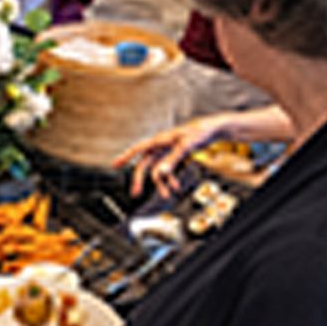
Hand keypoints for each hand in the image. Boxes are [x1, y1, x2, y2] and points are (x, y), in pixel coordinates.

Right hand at [113, 113, 233, 198]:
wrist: (211, 129)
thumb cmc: (199, 132)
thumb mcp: (186, 146)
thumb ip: (173, 159)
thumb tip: (161, 172)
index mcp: (160, 140)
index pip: (138, 149)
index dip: (125, 156)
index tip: (115, 165)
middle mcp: (160, 146)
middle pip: (145, 164)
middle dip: (140, 179)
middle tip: (135, 192)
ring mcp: (167, 152)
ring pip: (157, 170)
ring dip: (160, 183)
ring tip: (166, 195)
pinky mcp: (174, 156)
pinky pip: (167, 170)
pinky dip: (170, 179)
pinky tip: (175, 186)